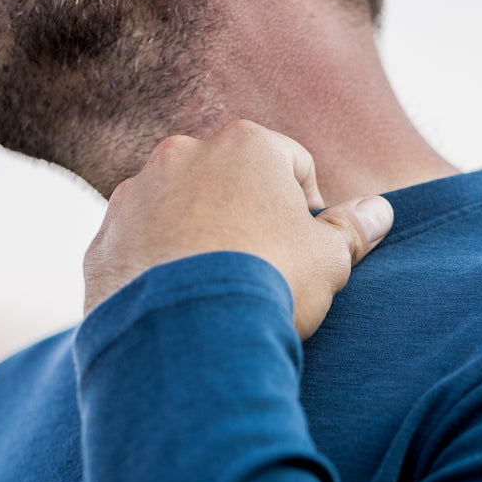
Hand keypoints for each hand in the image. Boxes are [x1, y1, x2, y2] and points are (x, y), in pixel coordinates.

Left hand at [83, 120, 392, 338]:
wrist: (188, 337)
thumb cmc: (269, 284)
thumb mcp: (330, 259)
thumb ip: (353, 228)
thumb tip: (379, 210)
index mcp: (244, 145)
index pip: (291, 162)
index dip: (305, 207)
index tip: (303, 249)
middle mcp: (181, 155)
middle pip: (227, 181)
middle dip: (244, 216)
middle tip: (260, 270)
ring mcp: (134, 197)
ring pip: (177, 210)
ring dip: (195, 238)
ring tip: (215, 292)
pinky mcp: (102, 241)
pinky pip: (138, 247)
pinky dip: (155, 267)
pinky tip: (177, 306)